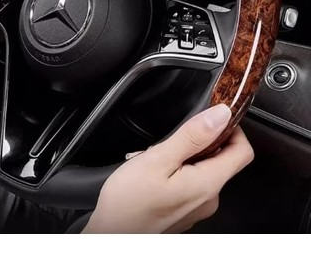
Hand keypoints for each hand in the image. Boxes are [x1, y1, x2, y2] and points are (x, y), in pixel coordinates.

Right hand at [83, 104, 253, 233]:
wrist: (109, 236)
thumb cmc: (128, 203)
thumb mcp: (158, 159)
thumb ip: (192, 136)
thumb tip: (221, 115)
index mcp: (208, 184)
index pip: (243, 151)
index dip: (232, 129)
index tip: (212, 117)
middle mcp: (208, 199)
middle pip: (223, 159)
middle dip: (200, 142)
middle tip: (171, 141)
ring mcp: (197, 208)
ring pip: (204, 170)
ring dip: (184, 157)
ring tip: (156, 159)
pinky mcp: (184, 211)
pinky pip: (191, 183)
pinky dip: (177, 172)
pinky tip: (154, 174)